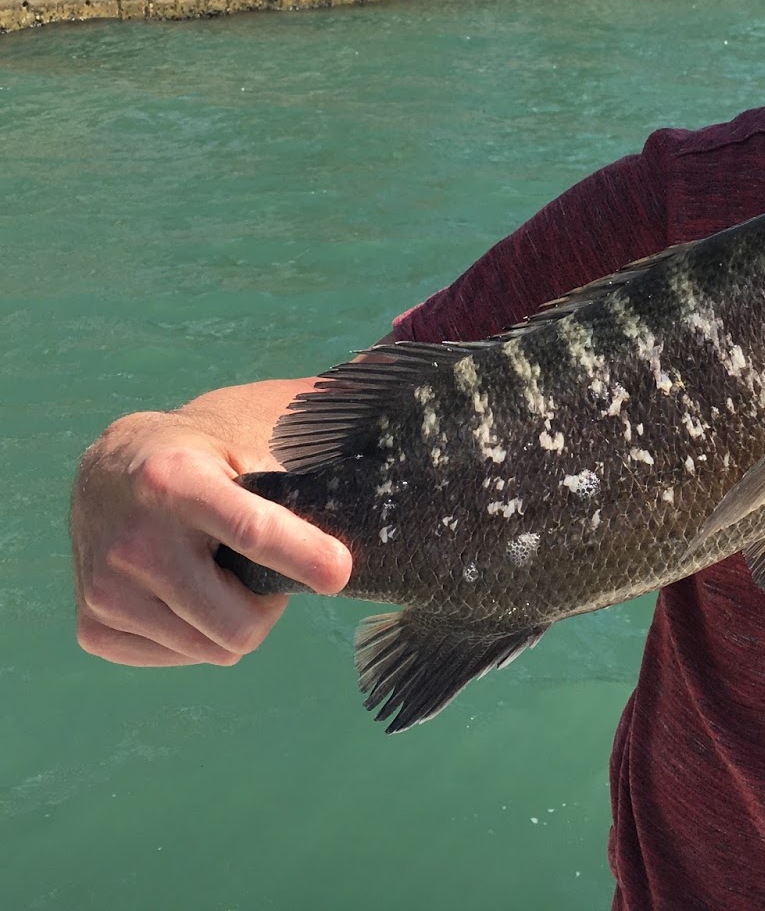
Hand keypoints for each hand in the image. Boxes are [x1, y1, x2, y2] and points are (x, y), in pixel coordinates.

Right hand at [71, 385, 351, 667]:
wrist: (111, 467)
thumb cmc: (214, 443)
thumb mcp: (262, 420)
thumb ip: (328, 410)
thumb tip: (413, 364)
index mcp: (177, 480)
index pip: (252, 531)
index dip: (303, 556)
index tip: (341, 571)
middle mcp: (134, 540)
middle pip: (238, 623)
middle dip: (273, 602)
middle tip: (272, 566)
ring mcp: (107, 590)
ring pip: (215, 649)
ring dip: (238, 616)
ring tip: (225, 567)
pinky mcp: (93, 625)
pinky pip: (182, 658)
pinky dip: (201, 631)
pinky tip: (191, 586)